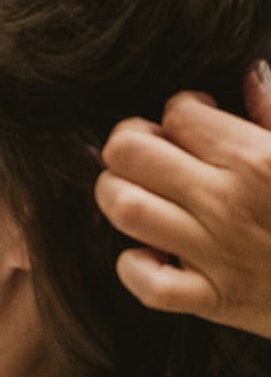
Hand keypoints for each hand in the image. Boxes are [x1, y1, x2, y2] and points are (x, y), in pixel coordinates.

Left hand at [95, 63, 270, 338]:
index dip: (180, 113)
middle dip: (130, 145)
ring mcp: (218, 254)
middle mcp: (229, 203)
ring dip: (119, 196)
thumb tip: (251, 75)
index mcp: (259, 160)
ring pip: (124, 207)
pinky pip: (146, 283)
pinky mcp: (217, 301)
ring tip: (143, 195)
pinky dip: (135, 267)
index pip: (178, 113)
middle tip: (153, 154)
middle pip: (128, 152)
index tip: (196, 124)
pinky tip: (153, 253)